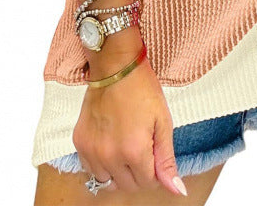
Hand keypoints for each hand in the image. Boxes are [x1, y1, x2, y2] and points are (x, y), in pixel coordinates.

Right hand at [72, 32, 187, 197]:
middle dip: (138, 172)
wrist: (116, 66)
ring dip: (118, 171)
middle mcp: (110, 156)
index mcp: (134, 151)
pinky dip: (101, 164)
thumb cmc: (142, 89)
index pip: (148, 183)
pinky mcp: (79, 142)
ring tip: (125, 145)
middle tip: (142, 146)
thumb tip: (176, 190)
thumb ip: (166, 159)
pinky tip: (110, 144)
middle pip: (128, 186)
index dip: (155, 170)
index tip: (155, 153)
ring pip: (107, 182)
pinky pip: (90, 169)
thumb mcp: (163, 121)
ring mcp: (91, 150)